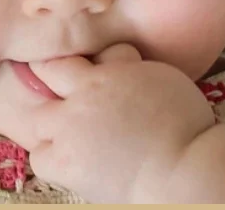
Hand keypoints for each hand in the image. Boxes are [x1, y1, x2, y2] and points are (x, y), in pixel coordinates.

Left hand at [15, 44, 214, 202]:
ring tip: (67, 133)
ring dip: (48, 121)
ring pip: (37, 117)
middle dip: (52, 79)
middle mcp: (85, 96)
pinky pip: (40, 156)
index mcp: (112, 72)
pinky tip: (71, 160)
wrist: (182, 171)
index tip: (74, 66)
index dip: (73, 61)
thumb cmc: (187, 128)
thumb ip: (131, 69)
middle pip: (48, 73)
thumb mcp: (163, 79)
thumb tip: (117, 66)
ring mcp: (69, 129)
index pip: (77, 53)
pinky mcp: (64, 162)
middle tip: (64, 94)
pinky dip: (51, 157)